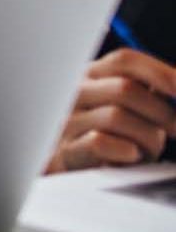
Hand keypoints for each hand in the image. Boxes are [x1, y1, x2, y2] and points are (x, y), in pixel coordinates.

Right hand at [46, 49, 175, 171]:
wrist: (82, 172)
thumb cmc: (115, 137)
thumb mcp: (131, 109)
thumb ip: (150, 93)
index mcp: (94, 75)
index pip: (124, 60)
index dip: (159, 72)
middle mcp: (76, 92)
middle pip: (125, 88)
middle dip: (162, 112)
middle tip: (175, 130)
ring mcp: (68, 120)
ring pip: (116, 116)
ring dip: (147, 138)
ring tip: (149, 150)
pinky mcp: (66, 150)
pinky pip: (99, 142)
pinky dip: (125, 151)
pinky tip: (131, 157)